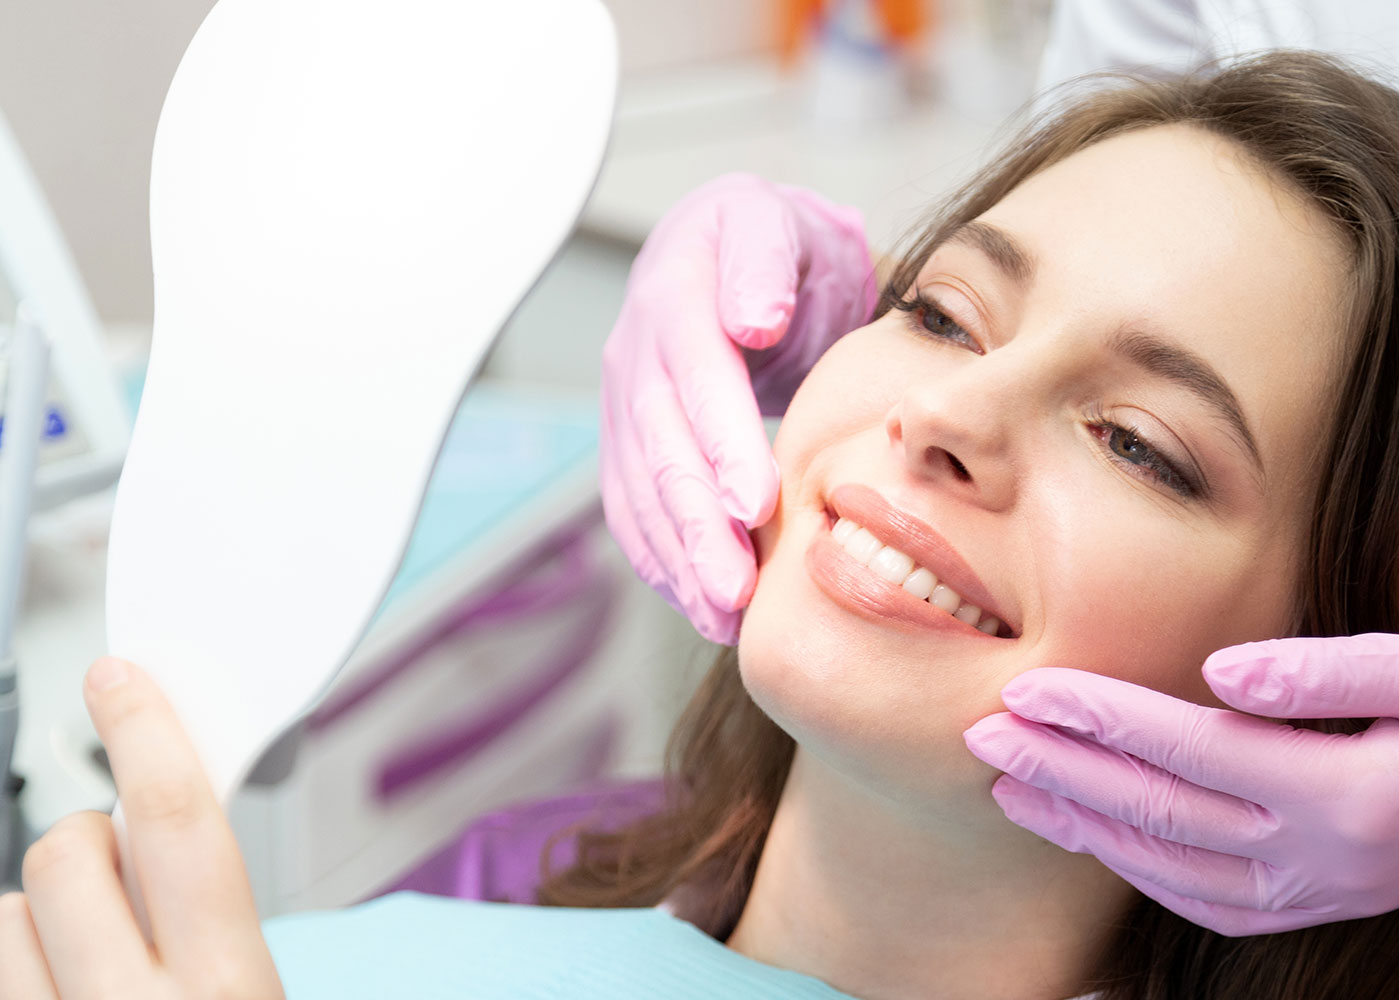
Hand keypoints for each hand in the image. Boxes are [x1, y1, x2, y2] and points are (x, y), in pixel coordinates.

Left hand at [0, 657, 282, 997]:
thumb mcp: (259, 988)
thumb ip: (219, 915)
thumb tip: (167, 818)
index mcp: (227, 987)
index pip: (176, 818)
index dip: (144, 729)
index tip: (119, 681)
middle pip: (69, 851)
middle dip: (89, 839)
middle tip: (125, 877)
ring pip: (5, 911)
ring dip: (44, 911)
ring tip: (92, 949)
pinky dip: (19, 962)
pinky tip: (63, 986)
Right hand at [600, 173, 874, 642]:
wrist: (734, 250)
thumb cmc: (771, 242)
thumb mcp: (774, 223)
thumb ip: (762, 262)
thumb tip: (752, 318)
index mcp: (674, 295)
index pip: (694, 375)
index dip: (720, 440)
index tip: (755, 502)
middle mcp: (635, 353)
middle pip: (660, 448)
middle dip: (696, 525)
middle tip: (736, 589)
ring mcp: (624, 402)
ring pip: (641, 491)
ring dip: (679, 560)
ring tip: (723, 616)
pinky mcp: (628, 444)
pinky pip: (635, 511)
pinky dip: (663, 564)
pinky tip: (699, 607)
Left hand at [965, 630, 1398, 935]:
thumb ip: (1326, 669)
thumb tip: (1217, 667)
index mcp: (1352, 796)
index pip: (1191, 753)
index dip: (1103, 719)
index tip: (1029, 687)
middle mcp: (1329, 859)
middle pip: (1164, 817)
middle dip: (1064, 773)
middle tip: (981, 735)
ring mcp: (1329, 891)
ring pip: (1175, 870)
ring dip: (1086, 827)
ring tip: (1013, 784)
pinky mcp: (1333, 896)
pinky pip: (1215, 902)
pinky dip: (1145, 872)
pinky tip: (1100, 839)